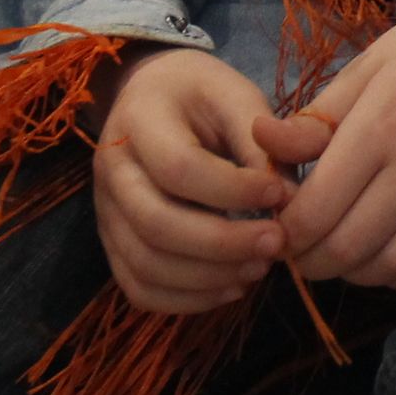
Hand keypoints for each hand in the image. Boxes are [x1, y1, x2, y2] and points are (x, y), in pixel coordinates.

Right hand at [92, 46, 290, 314]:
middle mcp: (111, 170)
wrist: (152, 95)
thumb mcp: (235, 95)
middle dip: (223, 243)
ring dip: (208, 278)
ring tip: (260, 267)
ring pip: (145, 264)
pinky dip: (186, 300)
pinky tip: (231, 287)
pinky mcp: (113, 244)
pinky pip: (139, 288)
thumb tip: (289, 201)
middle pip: (156, 224)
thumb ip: (262, 141)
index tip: (281, 192)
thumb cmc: (201, 94)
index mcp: (139, 119)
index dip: (234, 190)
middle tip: (277, 243)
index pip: (179, 168)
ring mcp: (105, 212)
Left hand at [252, 0, 395, 290]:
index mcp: (376, 130)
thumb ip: (316, 116)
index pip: (315, 212)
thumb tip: (261, 143)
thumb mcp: (369, 64)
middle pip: (348, 249)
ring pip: (392, 266)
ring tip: (337, 253)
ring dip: (354, 272)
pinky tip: (385, 258)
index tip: (274, 227)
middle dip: (310, 262)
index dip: (285, 234)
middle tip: (297, 250)